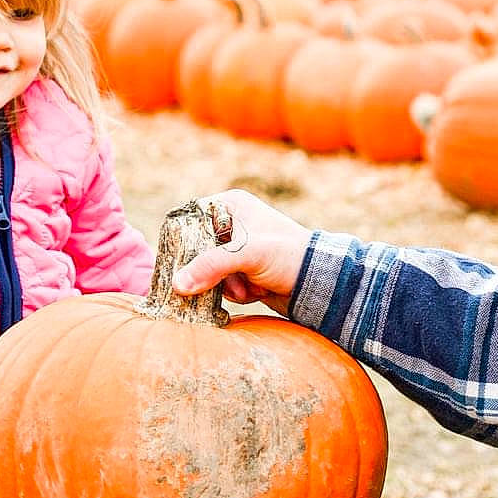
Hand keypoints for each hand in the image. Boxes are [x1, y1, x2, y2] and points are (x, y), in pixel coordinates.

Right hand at [171, 190, 314, 314]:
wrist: (319, 283)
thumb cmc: (287, 255)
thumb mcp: (248, 254)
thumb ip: (211, 266)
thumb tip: (177, 285)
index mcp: (229, 205)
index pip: (189, 222)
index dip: (184, 246)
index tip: (180, 268)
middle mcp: (230, 224)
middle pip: (196, 251)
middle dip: (212, 272)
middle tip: (228, 281)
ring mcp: (236, 249)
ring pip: (208, 272)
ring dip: (227, 285)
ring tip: (250, 285)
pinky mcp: (242, 270)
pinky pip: (222, 284)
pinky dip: (236, 292)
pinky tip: (256, 290)